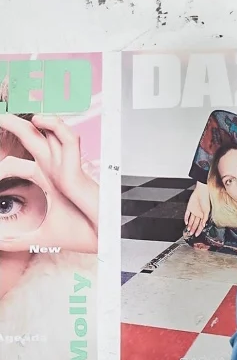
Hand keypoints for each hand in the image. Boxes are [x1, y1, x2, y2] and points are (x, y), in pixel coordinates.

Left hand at [0, 112, 97, 253]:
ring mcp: (66, 167)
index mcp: (48, 181)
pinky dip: (55, 126)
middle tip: (0, 119)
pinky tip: (39, 121)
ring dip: (30, 121)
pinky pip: (68, 139)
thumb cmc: (81, 233)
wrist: (102, 239)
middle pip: (34, 140)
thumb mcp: (42, 237)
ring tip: (7, 115)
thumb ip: (20, 240)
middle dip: (16, 127)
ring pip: (49, 133)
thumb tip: (0, 244)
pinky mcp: (76, 168)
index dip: (4, 168)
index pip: (21, 165)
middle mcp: (55, 169)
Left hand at [185, 181, 209, 234]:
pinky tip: (186, 223)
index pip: (200, 225)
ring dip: (190, 225)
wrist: (201, 191)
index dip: (198, 230)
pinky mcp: (189, 207)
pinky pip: (187, 214)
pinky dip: (186, 219)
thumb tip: (203, 225)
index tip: (197, 235)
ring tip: (188, 230)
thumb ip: (205, 218)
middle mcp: (198, 214)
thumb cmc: (206, 199)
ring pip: (191, 220)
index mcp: (203, 215)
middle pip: (195, 223)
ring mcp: (194, 211)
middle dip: (193, 229)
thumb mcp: (207, 210)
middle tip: (191, 234)